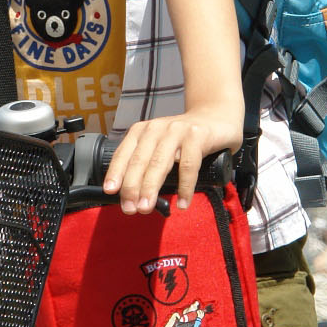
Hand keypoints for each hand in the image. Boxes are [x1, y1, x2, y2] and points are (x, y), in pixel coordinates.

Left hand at [100, 104, 240, 214]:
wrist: (216, 117)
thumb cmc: (185, 139)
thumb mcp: (160, 147)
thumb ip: (147, 164)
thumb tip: (132, 197)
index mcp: (142, 131)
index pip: (124, 153)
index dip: (115, 173)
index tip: (110, 191)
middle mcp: (156, 128)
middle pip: (139, 161)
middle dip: (132, 187)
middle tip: (130, 209)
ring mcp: (177, 130)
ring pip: (160, 163)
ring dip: (151, 188)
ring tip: (146, 207)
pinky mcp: (197, 135)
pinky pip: (188, 165)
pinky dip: (184, 187)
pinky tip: (182, 203)